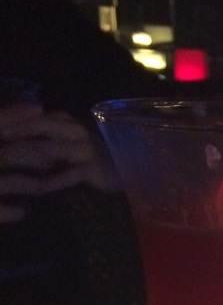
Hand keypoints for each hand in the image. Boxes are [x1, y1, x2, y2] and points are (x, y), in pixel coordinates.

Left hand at [0, 101, 120, 197]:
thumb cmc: (92, 155)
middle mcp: (74, 130)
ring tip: (7, 162)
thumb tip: (15, 132)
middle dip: (15, 133)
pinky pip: (70, 174)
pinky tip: (39, 189)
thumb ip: (46, 135)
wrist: (128, 166)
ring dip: (26, 156)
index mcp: (65, 120)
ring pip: (50, 149)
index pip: (34, 116)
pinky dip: (53, 181)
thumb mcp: (67, 139)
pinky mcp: (94, 169)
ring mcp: (84, 150)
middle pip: (40, 127)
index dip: (13, 120)